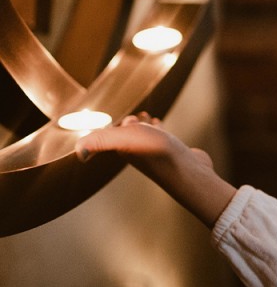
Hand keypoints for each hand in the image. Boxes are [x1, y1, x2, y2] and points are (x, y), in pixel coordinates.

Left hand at [77, 112, 213, 169]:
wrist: (188, 171)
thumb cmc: (157, 154)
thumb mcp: (124, 140)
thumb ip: (99, 141)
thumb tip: (78, 154)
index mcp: (123, 148)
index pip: (114, 133)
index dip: (116, 123)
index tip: (125, 118)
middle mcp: (138, 151)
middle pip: (129, 134)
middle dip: (131, 123)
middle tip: (139, 115)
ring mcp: (157, 153)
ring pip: (146, 136)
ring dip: (146, 126)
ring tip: (152, 119)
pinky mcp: (173, 153)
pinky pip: (164, 139)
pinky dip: (162, 130)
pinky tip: (168, 129)